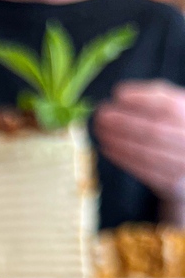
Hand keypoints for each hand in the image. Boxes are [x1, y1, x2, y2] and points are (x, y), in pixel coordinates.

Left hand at [95, 81, 184, 206]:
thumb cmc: (179, 131)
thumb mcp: (177, 110)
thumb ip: (156, 98)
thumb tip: (120, 94)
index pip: (168, 105)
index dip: (141, 99)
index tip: (117, 94)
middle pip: (153, 130)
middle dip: (123, 122)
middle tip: (100, 115)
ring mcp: (182, 164)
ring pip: (146, 151)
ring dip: (118, 141)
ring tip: (100, 130)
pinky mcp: (170, 183)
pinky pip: (143, 170)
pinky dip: (122, 158)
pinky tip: (107, 148)